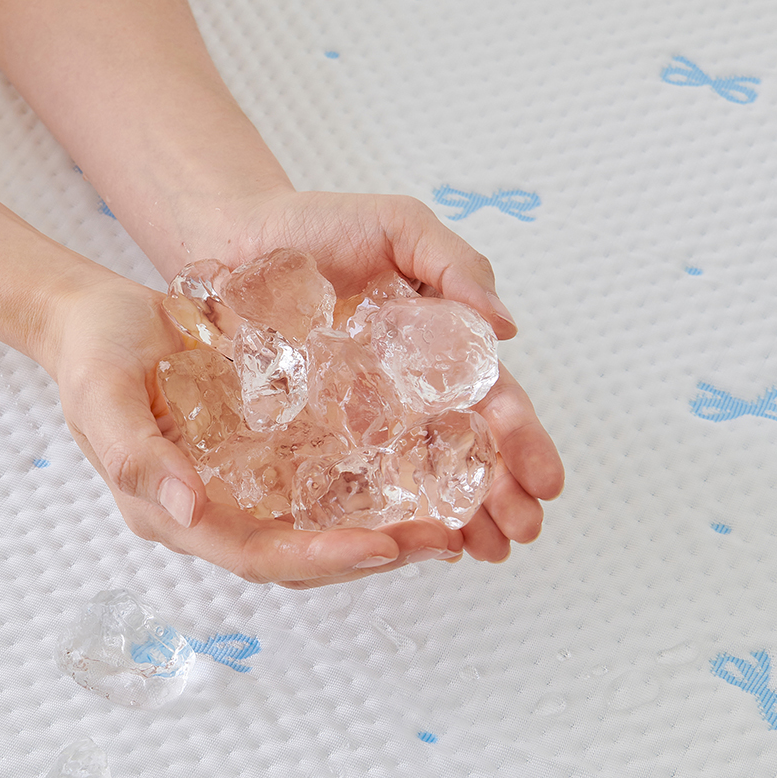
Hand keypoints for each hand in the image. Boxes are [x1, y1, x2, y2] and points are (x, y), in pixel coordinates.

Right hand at [41, 268, 467, 587]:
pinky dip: (366, 493)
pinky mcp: (258, 458)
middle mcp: (210, 514)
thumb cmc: (92, 351)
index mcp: (172, 514)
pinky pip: (317, 488)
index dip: (322, 556)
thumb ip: (135, 454)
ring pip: (317, 529)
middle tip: (444, 541)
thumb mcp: (100, 394)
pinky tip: (416, 477)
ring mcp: (236, 490)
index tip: (384, 545)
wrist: (93, 316)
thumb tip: (189, 510)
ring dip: (381, 532)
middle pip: (300, 556)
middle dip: (372, 554)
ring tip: (449, 524)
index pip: (258, 555)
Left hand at [199, 189, 565, 563]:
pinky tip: (409, 545)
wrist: (231, 237)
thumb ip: (456, 265)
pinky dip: (385, 515)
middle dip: (503, 493)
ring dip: (461, 517)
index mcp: (439, 344)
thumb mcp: (399, 226)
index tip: (545, 480)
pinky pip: (351, 480)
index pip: (493, 399)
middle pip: (468, 450)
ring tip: (486, 552)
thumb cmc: (317, 225)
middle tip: (523, 531)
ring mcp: (363, 416)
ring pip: (422, 475)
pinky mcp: (313, 433)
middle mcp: (409, 389)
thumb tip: (507, 329)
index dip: (522, 440)